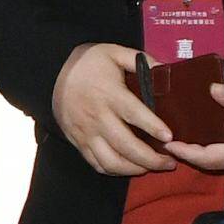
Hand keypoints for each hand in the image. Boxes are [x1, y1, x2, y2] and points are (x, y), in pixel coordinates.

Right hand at [50, 41, 223, 180]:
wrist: (53, 73)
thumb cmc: (89, 63)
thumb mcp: (114, 52)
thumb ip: (141, 60)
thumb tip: (165, 71)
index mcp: (109, 93)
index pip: (133, 113)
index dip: (152, 127)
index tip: (169, 137)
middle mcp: (97, 116)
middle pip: (125, 145)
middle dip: (150, 159)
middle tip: (170, 162)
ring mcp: (86, 133)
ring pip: (111, 161)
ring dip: (134, 170)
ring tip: (152, 168)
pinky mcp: (79, 142)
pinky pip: (97, 164)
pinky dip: (116, 171)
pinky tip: (131, 168)